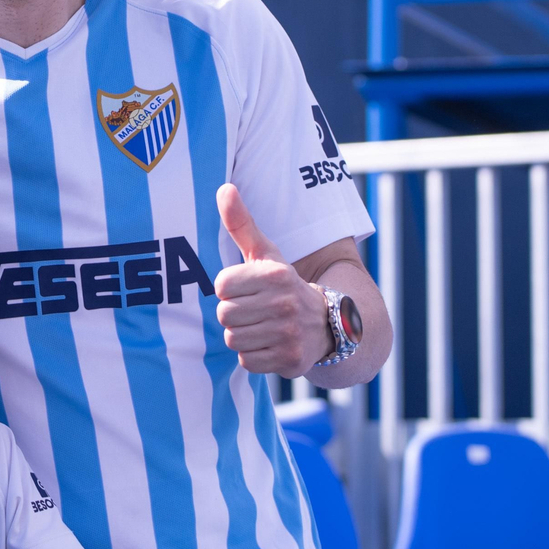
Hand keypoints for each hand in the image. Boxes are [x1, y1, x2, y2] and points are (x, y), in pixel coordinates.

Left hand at [214, 184, 330, 377]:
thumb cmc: (283, 284)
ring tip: (261, 325)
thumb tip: (224, 187)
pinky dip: (253, 355)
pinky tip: (269, 343)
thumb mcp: (265, 252)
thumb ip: (240, 223)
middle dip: (234, 313)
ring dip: (242, 335)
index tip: (247, 288)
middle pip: (224, 315)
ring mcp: (289, 334)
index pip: (221, 286)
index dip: (229, 288)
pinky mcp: (290, 361)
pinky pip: (246, 361)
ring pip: (233, 340)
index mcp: (275, 274)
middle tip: (254, 309)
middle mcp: (285, 303)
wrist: (328, 324)